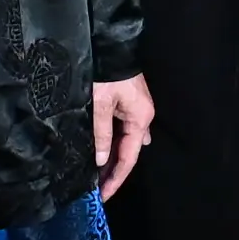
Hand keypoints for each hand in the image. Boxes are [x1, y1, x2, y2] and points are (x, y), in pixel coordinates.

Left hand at [93, 74, 154, 200]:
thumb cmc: (106, 72)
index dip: (116, 179)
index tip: (103, 196)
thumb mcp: (100, 104)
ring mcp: (135, 109)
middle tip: (97, 189)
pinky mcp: (126, 102)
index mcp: (140, 118)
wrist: (108, 43)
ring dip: (112, 157)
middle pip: (129, 152)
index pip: (129, 158)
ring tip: (96, 175)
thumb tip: (101, 160)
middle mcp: (142, 116)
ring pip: (124, 141)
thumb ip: (101, 133)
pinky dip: (111, 143)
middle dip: (113, 171)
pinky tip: (103, 152)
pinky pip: (121, 130)